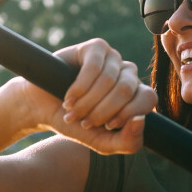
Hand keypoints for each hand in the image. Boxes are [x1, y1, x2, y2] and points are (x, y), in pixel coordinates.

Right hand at [36, 38, 154, 154]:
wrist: (43, 110)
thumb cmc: (76, 125)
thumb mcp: (104, 143)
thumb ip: (128, 142)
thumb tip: (140, 120)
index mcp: (136, 95)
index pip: (148, 98)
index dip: (127, 114)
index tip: (107, 127)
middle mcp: (128, 74)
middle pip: (126, 89)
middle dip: (102, 111)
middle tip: (83, 122)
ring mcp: (113, 58)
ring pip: (109, 79)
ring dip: (86, 102)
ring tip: (72, 111)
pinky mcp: (96, 48)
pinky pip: (94, 67)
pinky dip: (79, 87)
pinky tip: (69, 97)